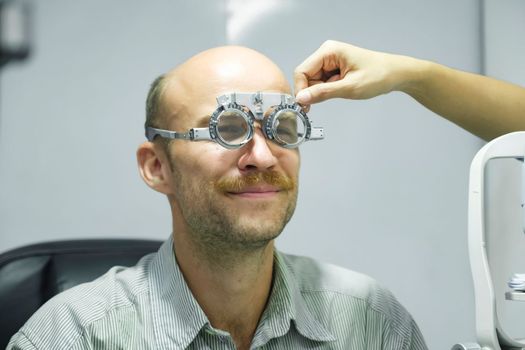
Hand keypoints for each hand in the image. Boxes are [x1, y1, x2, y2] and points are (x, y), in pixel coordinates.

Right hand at [294, 40, 408, 106]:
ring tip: (341, 91)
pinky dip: (328, 91)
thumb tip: (302, 98)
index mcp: (329, 51)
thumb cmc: (378, 76)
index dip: (301, 89)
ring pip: (313, 82)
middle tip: (326, 100)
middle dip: (313, 92)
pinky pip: (322, 83)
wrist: (396, 74)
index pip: (302, 71)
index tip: (305, 105)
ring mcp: (330, 61)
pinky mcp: (334, 69)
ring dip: (322, 92)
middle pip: (306, 77)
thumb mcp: (350, 88)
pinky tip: (341, 90)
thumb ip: (323, 93)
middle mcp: (327, 54)